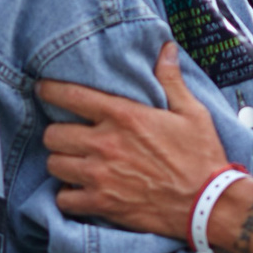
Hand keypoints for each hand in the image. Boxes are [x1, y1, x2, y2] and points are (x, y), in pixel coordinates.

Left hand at [40, 43, 227, 241]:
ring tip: (72, 161)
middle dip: (57, 132)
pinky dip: (67, 195)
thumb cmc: (201, 157)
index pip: (71, 96)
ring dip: (61, 162)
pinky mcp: (102, 203)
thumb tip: (166, 49)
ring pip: (54, 164)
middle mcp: (106, 144)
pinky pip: (64, 199)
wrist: (208, 204)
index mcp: (124, 116)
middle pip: (53, 134)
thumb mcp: (192, 113)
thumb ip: (171, 80)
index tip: (44, 89)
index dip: (50, 90)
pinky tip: (78, 190)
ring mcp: (101, 176)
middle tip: (67, 134)